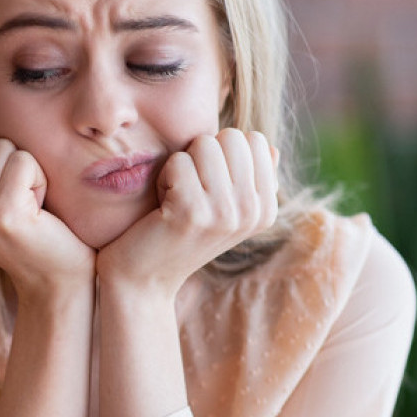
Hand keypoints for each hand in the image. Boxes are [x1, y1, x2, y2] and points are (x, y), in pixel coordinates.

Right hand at [0, 125, 93, 296]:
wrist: (51, 276)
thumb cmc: (21, 227)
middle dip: (5, 158)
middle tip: (14, 196)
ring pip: (3, 146)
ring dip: (25, 170)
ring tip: (26, 204)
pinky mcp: (2, 213)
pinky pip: (24, 160)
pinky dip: (39, 179)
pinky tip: (37, 209)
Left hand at [98, 128, 277, 296]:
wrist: (145, 279)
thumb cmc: (181, 234)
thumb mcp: (224, 208)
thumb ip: (249, 178)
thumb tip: (271, 149)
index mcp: (266, 208)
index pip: (254, 140)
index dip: (222, 152)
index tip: (208, 185)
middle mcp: (252, 212)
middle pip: (231, 137)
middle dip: (202, 154)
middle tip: (190, 189)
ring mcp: (225, 213)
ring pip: (204, 144)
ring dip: (181, 166)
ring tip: (176, 198)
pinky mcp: (193, 212)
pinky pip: (178, 161)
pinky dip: (164, 177)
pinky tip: (163, 207)